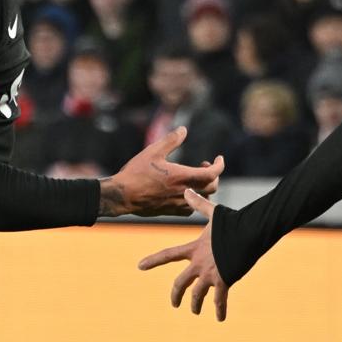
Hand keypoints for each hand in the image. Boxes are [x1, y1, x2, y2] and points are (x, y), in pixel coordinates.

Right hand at [99, 128, 222, 217]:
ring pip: (202, 199)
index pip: (213, 174)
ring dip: (203, 188)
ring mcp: (178, 204)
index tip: (218, 159)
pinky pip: (190, 209)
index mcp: (183, 177)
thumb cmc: (136, 173)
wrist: (122, 196)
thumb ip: (171, 140)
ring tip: (193, 178)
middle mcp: (184, 192)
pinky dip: (193, 199)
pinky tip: (184, 192)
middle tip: (203, 166)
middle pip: (212, 187)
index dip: (219, 165)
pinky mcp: (171, 211)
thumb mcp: (153, 151)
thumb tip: (183, 129)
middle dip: (212, 175)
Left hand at [137, 188, 228, 320]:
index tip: (139, 266)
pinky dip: (220, 311)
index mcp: (193, 249)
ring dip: (196, 305)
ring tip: (195, 312)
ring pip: (198, 295)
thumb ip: (199, 204)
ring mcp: (210, 275)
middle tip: (174, 304)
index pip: (168, 255)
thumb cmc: (233, 222)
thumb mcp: (214, 214)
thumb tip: (187, 190)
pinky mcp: (224, 281)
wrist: (249, 233)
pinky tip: (220, 320)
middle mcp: (198, 264)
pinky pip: (220, 300)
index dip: (153, 261)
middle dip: (176, 295)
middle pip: (180, 284)